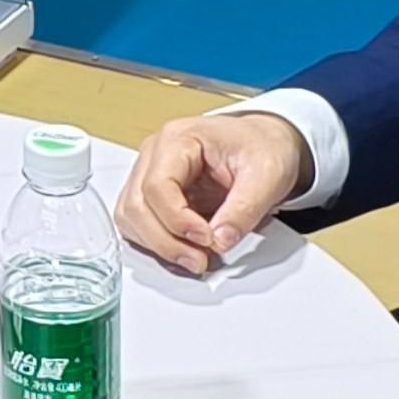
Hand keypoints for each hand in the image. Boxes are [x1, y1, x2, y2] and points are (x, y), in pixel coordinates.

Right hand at [115, 110, 311, 275]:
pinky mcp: (153, 196)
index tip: (207, 238)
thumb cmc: (262, 148)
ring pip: (131, 218)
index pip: (156, 185)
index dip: (177, 219)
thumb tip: (221, 241)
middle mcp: (155, 155)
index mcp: (178, 139)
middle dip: (166, 240)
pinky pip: (138, 225)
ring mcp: (149, 174)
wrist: (264, 146)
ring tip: (195, 258)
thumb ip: (244, 209)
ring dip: (159, 245)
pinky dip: (157, 243)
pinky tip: (185, 250)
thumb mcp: (267, 174)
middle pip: (136, 205)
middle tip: (200, 260)